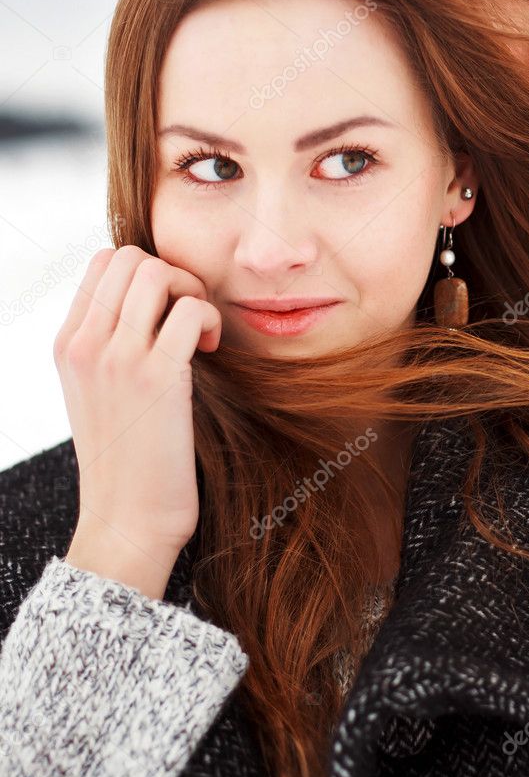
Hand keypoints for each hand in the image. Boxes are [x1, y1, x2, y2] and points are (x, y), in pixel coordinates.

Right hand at [54, 246, 220, 597]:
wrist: (127, 519)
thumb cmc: (128, 458)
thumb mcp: (100, 393)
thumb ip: (110, 347)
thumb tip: (150, 306)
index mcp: (67, 345)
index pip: (102, 263)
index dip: (147, 273)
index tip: (168, 311)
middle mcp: (84, 345)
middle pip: (129, 257)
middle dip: (173, 274)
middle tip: (190, 315)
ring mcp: (117, 359)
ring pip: (156, 272)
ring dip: (192, 291)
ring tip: (201, 332)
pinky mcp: (157, 378)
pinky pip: (190, 311)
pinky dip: (210, 319)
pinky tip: (211, 350)